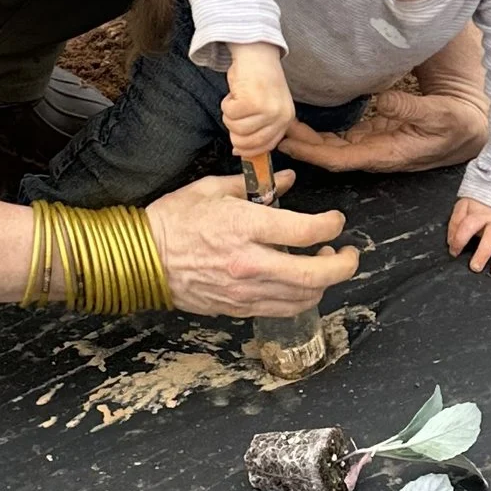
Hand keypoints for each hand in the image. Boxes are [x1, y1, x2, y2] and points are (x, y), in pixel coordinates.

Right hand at [147, 170, 358, 317]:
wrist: (142, 259)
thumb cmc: (173, 219)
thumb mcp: (212, 189)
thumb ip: (254, 187)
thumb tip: (287, 181)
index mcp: (244, 226)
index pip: (305, 231)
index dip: (331, 225)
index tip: (335, 221)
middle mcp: (249, 263)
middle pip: (315, 274)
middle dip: (343, 265)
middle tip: (348, 254)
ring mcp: (244, 290)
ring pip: (304, 297)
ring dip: (324, 283)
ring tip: (324, 265)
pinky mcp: (238, 307)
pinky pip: (282, 309)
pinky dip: (300, 298)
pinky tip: (300, 283)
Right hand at [219, 43, 295, 160]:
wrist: (257, 53)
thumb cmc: (259, 80)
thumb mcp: (266, 107)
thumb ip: (257, 129)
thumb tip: (238, 152)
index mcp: (286, 120)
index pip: (265, 147)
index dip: (247, 148)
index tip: (237, 145)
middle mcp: (280, 117)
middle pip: (246, 142)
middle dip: (234, 130)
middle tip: (235, 113)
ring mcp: (267, 109)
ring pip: (235, 128)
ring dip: (229, 114)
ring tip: (237, 99)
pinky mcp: (251, 101)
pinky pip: (229, 113)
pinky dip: (226, 103)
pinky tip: (235, 92)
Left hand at [279, 89, 490, 173]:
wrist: (469, 130)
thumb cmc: (456, 124)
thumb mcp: (438, 113)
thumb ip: (410, 107)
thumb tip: (383, 100)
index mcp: (387, 154)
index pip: (341, 158)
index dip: (313, 153)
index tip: (290, 143)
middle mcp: (375, 155)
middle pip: (330, 155)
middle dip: (301, 146)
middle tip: (272, 130)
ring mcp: (373, 147)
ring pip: (332, 148)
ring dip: (307, 140)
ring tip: (280, 126)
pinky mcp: (374, 137)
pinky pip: (341, 140)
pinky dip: (320, 135)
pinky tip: (302, 125)